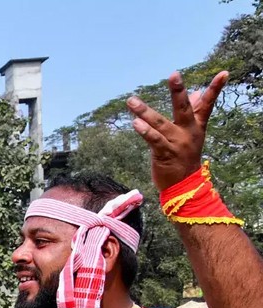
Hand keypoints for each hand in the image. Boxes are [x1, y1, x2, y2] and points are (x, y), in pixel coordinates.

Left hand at [127, 70, 227, 191]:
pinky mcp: (164, 154)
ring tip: (132, 101)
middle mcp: (187, 132)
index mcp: (196, 126)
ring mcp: (176, 143)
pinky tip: (135, 123)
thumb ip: (193, 112)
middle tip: (174, 74)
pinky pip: (153, 141)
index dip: (215, 89)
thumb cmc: (185, 156)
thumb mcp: (192, 133)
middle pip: (183, 109)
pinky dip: (145, 132)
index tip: (224, 73)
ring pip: (160, 124)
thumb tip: (197, 92)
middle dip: (178, 91)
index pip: (207, 104)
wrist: (185, 185)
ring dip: (145, 112)